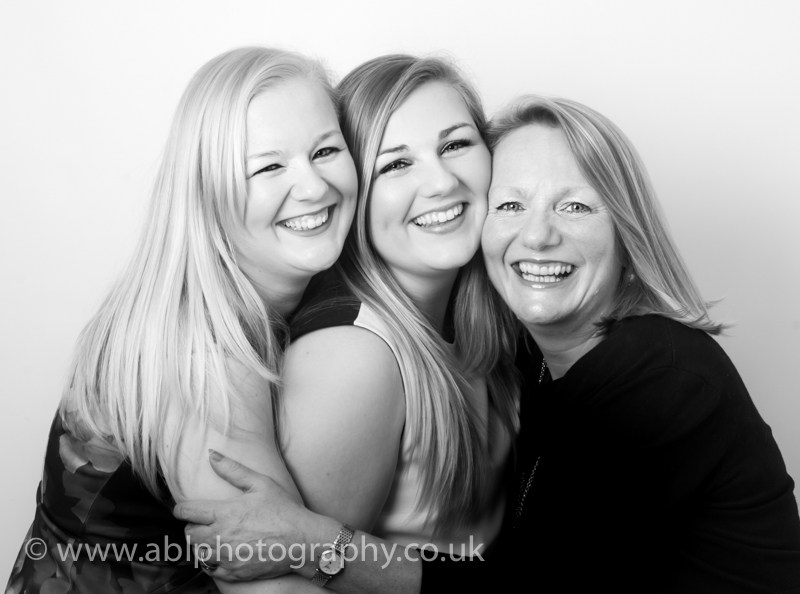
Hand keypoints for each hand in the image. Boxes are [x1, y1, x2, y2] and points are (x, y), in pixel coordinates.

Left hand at [173, 450, 316, 581]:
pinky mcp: (234, 573)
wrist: (302, 541)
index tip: (186, 508)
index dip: (181, 509)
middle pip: (188, 534)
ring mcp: (226, 557)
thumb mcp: (261, 483)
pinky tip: (224, 552)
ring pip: (197, 552)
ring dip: (202, 544)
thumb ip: (233, 470)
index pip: (186, 512)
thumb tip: (211, 455)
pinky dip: (212, 561)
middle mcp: (220, 537)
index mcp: (224, 513)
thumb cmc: (283, 510)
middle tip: (205, 522)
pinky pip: (210, 569)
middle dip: (193, 526)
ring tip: (215, 536)